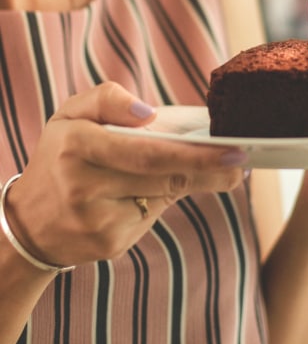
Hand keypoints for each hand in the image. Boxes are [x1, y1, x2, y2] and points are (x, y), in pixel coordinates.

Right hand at [4, 82, 247, 268]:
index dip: (194, 154)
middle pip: (163, 178)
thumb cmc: (61, 156)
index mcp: (76, 146)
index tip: (233, 151)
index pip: (147, 152)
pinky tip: (163, 190)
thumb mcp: (70, 115)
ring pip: (162, 198)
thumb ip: (106, 98)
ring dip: (193, 182)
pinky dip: (163, 201)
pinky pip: (151, 218)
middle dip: (209, 170)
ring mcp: (97, 222)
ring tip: (219, 170)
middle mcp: (84, 187)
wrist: (31, 220)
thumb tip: (147, 112)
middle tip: (240, 161)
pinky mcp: (110, 245)